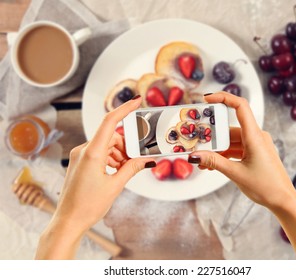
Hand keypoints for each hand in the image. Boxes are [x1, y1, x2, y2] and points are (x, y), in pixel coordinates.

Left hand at [36, 96, 155, 258]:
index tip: (136, 101)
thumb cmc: (88, 206)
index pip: (109, 122)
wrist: (68, 221)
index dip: (124, 109)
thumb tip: (147, 160)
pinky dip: (110, 159)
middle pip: (111, 137)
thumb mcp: (115, 186)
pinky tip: (115, 172)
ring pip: (106, 145)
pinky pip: (99, 153)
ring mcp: (80, 156)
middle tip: (134, 161)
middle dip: (126, 146)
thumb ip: (131, 168)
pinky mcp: (80, 162)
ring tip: (124, 171)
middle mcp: (83, 151)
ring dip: (118, 154)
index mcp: (92, 153)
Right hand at [189, 92, 295, 209]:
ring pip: (231, 140)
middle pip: (230, 128)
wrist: (283, 201)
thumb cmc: (266, 187)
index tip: (207, 99)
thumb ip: (214, 162)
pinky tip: (211, 165)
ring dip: (217, 149)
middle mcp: (256, 136)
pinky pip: (236, 148)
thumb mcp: (236, 174)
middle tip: (196, 142)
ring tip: (202, 161)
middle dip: (212, 136)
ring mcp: (256, 144)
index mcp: (255, 136)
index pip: (240, 106)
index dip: (223, 98)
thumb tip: (194, 155)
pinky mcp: (255, 153)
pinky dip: (224, 155)